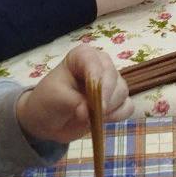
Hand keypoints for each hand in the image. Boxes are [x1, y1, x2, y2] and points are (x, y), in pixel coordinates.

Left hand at [14, 44, 133, 144]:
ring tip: (90, 117)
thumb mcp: (55, 98)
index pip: (95, 63)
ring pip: (122, 93)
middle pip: (113, 78)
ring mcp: (111, 82)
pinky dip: (118, 116)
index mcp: (83, 56)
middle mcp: (101, 65)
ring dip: (109, 109)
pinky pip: (127, 106)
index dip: (98, 81)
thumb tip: (88, 113)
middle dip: (103, 99)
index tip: (96, 103)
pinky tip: (102, 120)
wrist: (48, 120)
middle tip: (90, 115)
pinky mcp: (116, 100)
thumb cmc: (48, 101)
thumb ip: (74, 102)